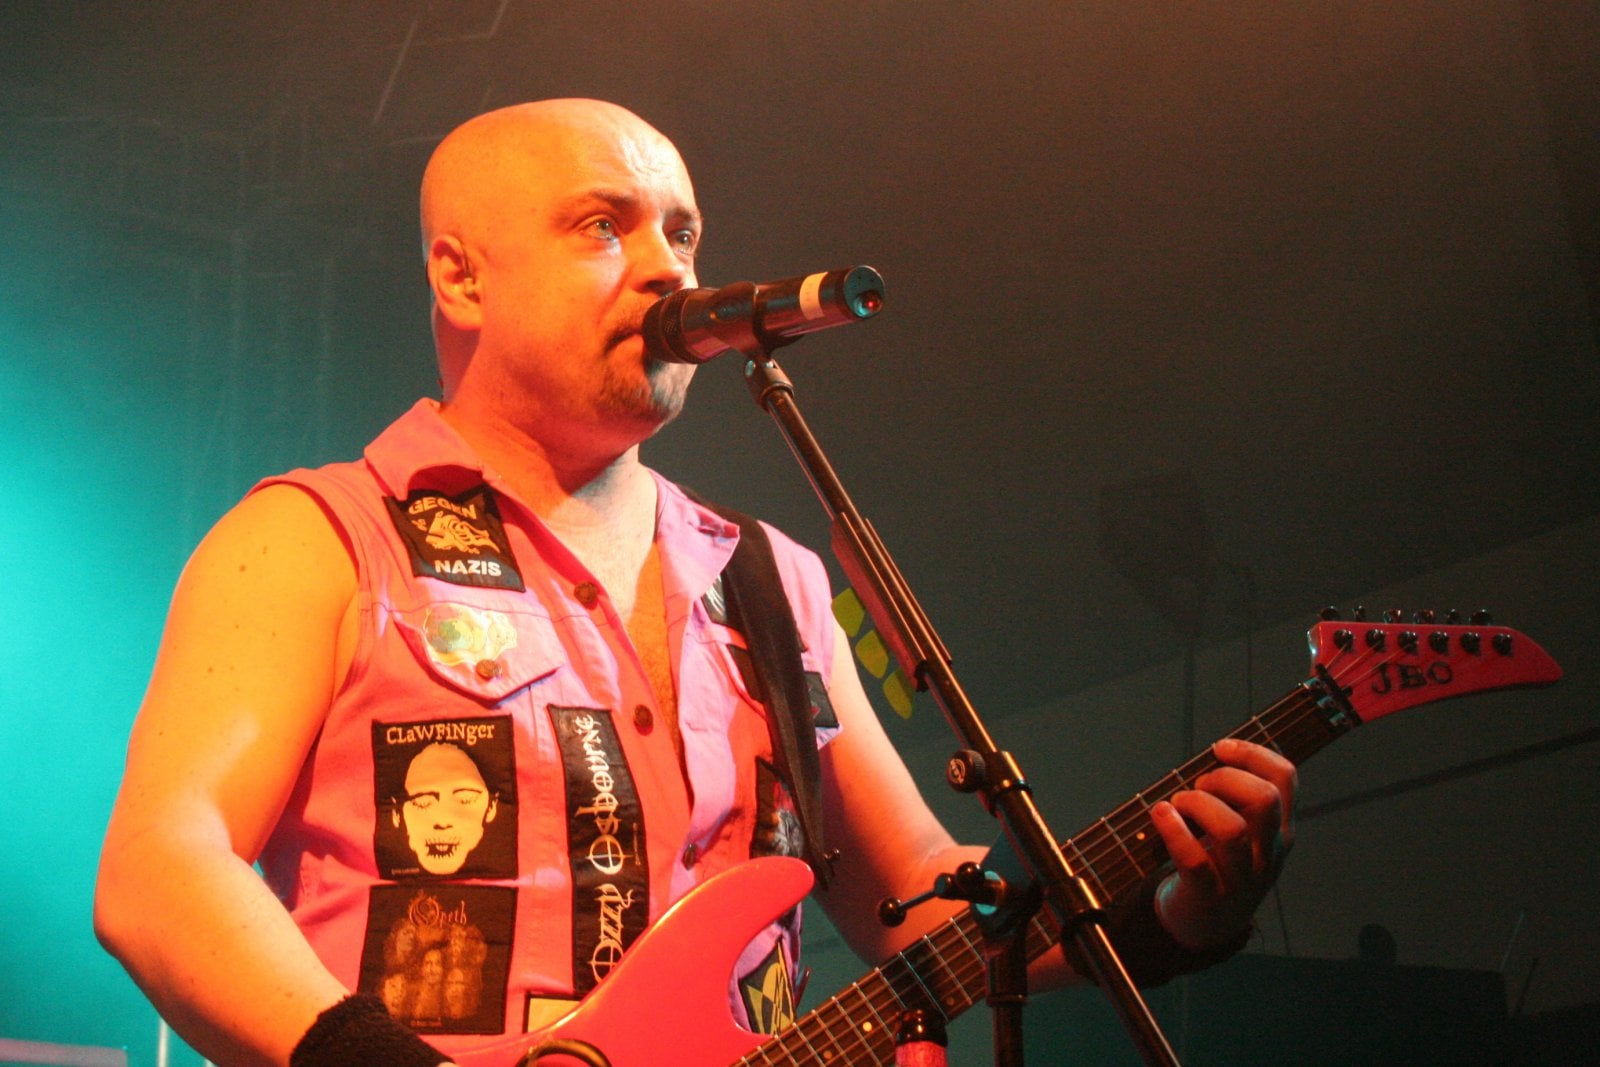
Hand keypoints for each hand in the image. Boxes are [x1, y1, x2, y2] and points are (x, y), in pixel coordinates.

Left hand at [1148, 738, 1295, 948]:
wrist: (1207, 927)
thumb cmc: (1219, 863)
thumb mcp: (1244, 831)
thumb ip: (1239, 797)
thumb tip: (1220, 751)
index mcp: (1280, 831)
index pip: (1285, 779)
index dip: (1253, 753)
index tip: (1219, 748)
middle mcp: (1268, 854)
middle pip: (1264, 800)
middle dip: (1225, 779)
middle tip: (1199, 786)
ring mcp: (1242, 879)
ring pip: (1232, 830)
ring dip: (1197, 804)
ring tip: (1179, 805)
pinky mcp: (1209, 897)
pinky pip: (1195, 860)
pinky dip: (1173, 830)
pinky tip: (1161, 814)